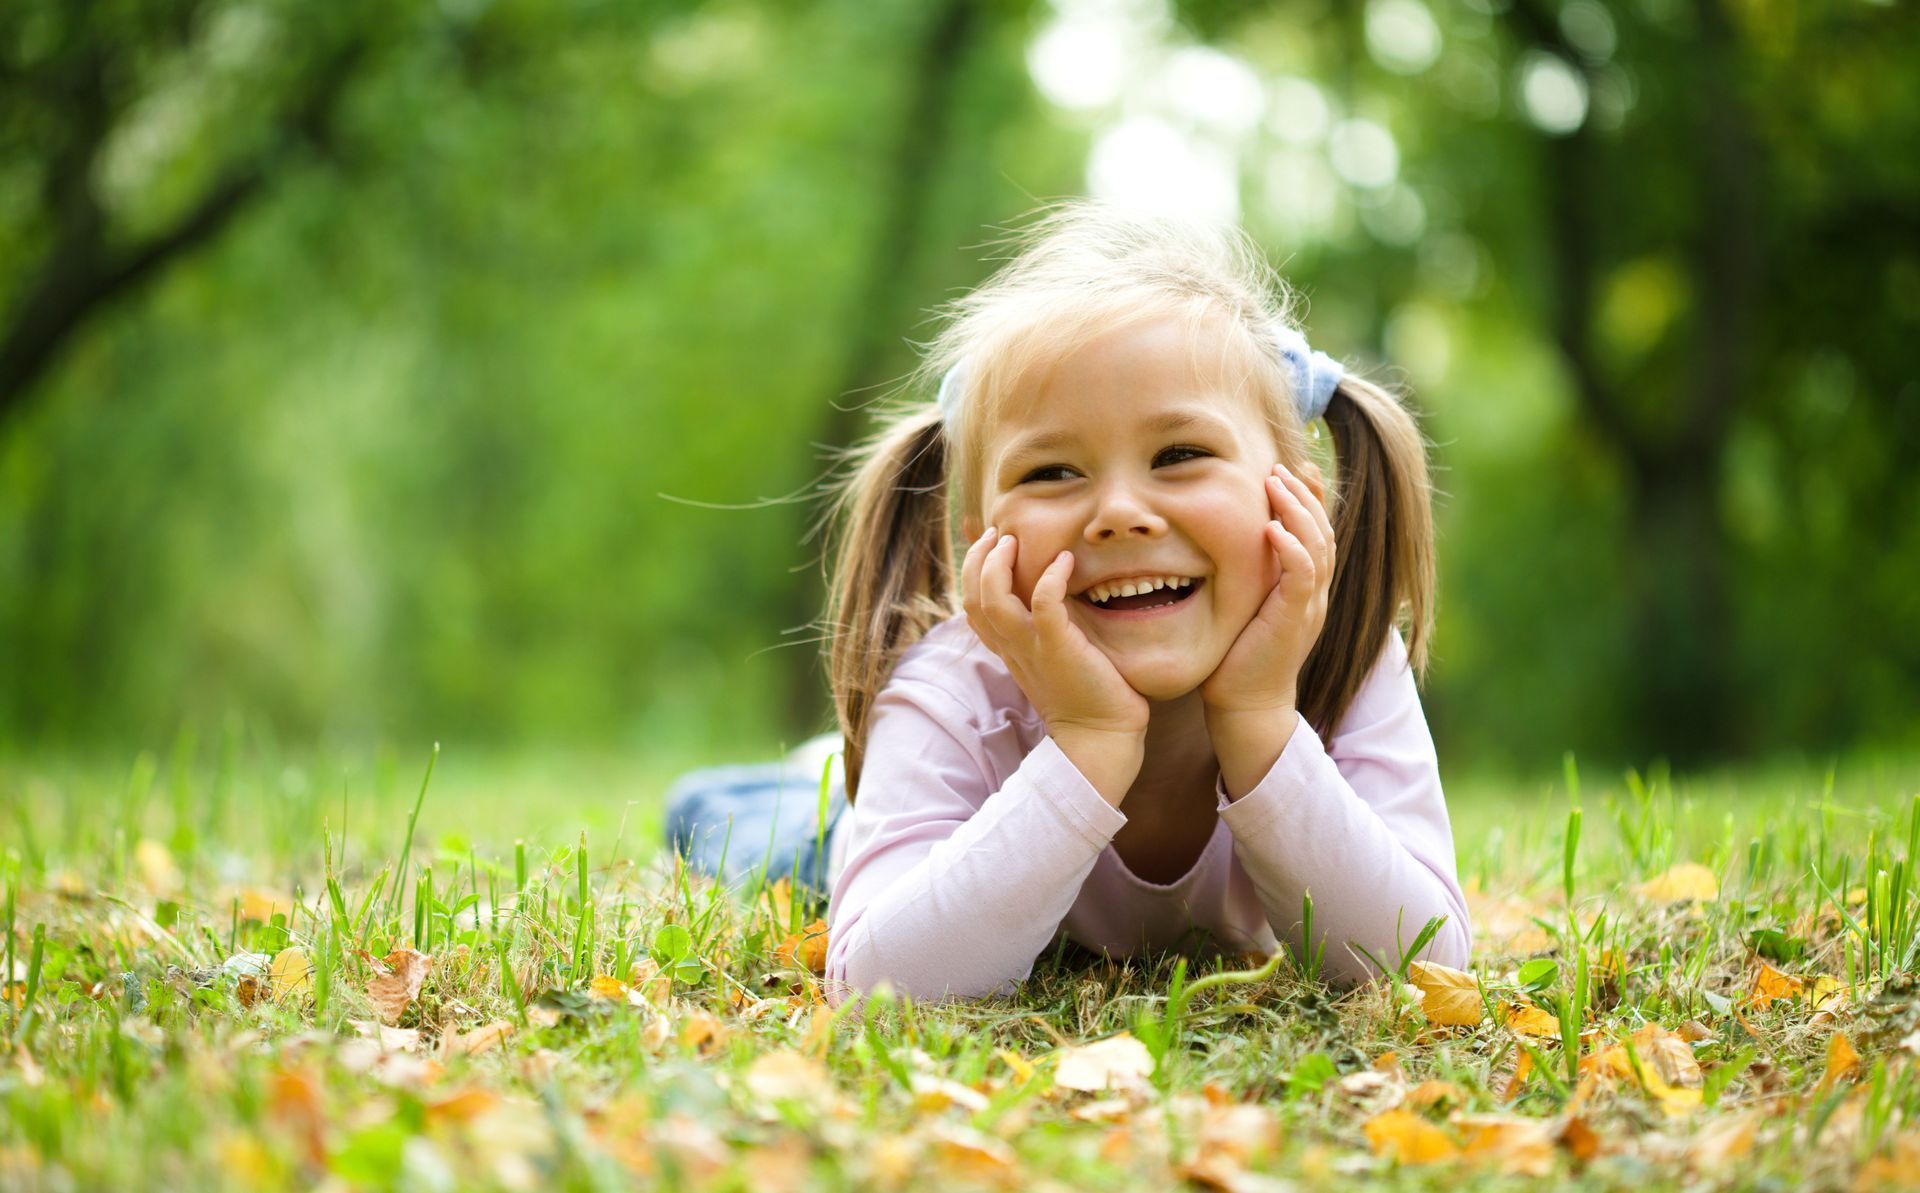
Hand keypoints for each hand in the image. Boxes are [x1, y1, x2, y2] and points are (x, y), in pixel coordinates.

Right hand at [961, 527, 1150, 740]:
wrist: (1101, 737)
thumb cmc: (1088, 696)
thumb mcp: (1056, 659)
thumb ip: (1047, 632)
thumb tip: (1052, 601)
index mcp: (1009, 650)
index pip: (973, 608)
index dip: (972, 573)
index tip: (992, 546)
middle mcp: (1013, 647)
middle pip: (971, 598)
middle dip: (977, 560)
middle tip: (997, 533)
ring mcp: (1032, 648)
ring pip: (992, 600)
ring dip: (997, 565)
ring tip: (1013, 540)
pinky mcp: (1059, 648)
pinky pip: (1045, 605)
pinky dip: (1050, 578)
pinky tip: (1064, 560)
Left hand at [1200, 462, 1335, 717]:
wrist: (1244, 704)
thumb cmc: (1236, 656)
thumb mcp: (1243, 604)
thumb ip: (1247, 574)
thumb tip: (1222, 540)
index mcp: (1304, 588)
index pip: (1316, 533)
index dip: (1309, 499)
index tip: (1293, 468)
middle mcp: (1314, 593)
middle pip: (1322, 531)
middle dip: (1303, 495)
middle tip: (1280, 467)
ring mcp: (1309, 606)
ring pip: (1318, 546)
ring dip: (1298, 510)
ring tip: (1276, 482)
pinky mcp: (1295, 620)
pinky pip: (1302, 576)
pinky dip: (1292, 549)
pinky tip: (1273, 527)